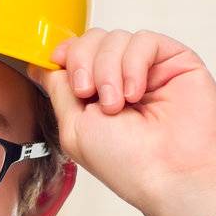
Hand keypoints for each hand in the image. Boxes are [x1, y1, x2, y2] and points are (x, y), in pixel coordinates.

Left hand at [25, 28, 215, 215]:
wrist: (171, 176)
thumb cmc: (126, 164)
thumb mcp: (74, 127)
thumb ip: (58, 90)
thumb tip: (41, 64)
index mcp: (95, 96)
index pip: (74, 54)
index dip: (65, 53)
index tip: (58, 63)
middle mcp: (122, 79)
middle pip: (92, 39)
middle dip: (83, 62)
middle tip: (87, 93)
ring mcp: (149, 70)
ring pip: (115, 38)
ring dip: (108, 69)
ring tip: (117, 104)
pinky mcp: (175, 62)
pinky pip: (144, 40)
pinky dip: (133, 64)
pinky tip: (136, 93)